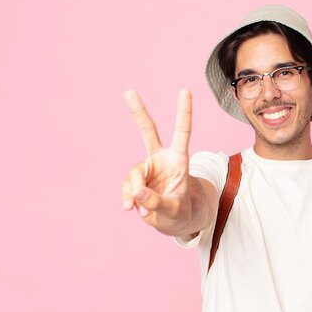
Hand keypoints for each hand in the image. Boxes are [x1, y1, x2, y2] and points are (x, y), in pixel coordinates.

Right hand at [121, 89, 192, 229]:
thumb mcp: (174, 210)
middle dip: (138, 112)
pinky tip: (130, 208)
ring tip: (138, 208)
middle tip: (129, 91)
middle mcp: (161, 159)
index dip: (184, 112)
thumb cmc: (180, 212)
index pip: (182, 133)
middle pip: (148, 132)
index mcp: (179, 159)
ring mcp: (147, 168)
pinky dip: (127, 199)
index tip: (185, 90)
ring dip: (134, 193)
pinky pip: (127, 187)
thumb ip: (157, 202)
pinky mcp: (135, 179)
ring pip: (134, 175)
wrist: (172, 220)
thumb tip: (137, 193)